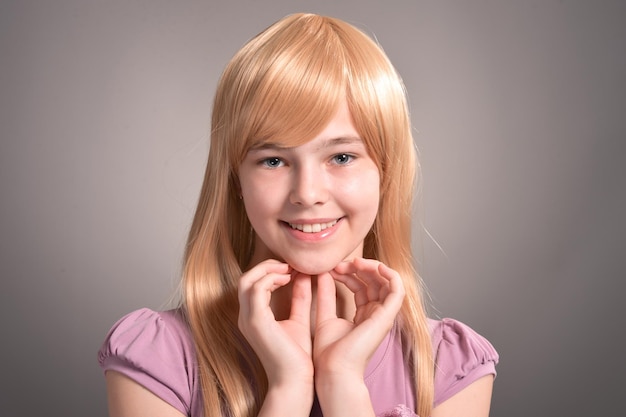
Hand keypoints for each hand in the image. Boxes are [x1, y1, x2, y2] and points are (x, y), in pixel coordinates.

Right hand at [237, 260, 313, 385]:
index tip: (291, 268)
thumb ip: (299, 299)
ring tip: (289, 270)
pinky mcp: (256, 321)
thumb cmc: (297, 356)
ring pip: (248, 280)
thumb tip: (303, 276)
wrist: (295, 380)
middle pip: (246, 279)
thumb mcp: (299, 320)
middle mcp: (245, 317)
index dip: (270, 272)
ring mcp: (248, 319)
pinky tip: (288, 279)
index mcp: (253, 317)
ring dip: (269, 270)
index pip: (252, 285)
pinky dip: (271, 279)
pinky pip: (257, 289)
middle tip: (289, 265)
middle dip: (267, 267)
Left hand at [313, 258, 404, 377]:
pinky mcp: (387, 317)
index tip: (330, 269)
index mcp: (364, 315)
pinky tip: (373, 265)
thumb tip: (322, 273)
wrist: (334, 371)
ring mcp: (383, 316)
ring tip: (353, 262)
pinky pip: (397, 290)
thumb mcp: (325, 316)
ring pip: (386, 282)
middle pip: (375, 281)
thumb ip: (326, 295)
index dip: (348, 273)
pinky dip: (389, 274)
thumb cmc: (328, 353)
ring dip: (371, 267)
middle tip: (339, 264)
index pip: (362, 286)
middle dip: (358, 268)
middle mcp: (376, 315)